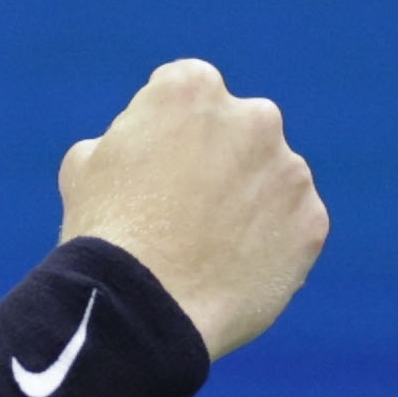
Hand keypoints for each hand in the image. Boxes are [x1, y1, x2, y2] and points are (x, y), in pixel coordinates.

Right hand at [57, 60, 327, 358]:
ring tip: (210, 247)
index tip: (156, 165)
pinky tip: (234, 269)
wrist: (144, 308)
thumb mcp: (86, 163)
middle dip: (221, 159)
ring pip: (272, 178)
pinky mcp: (312, 222)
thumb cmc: (105, 231)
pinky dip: (272, 243)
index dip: (168, 131)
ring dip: (250, 201)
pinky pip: (293, 227)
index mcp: (193, 88)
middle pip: (241, 130)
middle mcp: (254, 117)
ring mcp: (290, 171)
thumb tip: (143, 147)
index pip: (190, 92)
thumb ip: (129, 136)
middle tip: (187, 209)